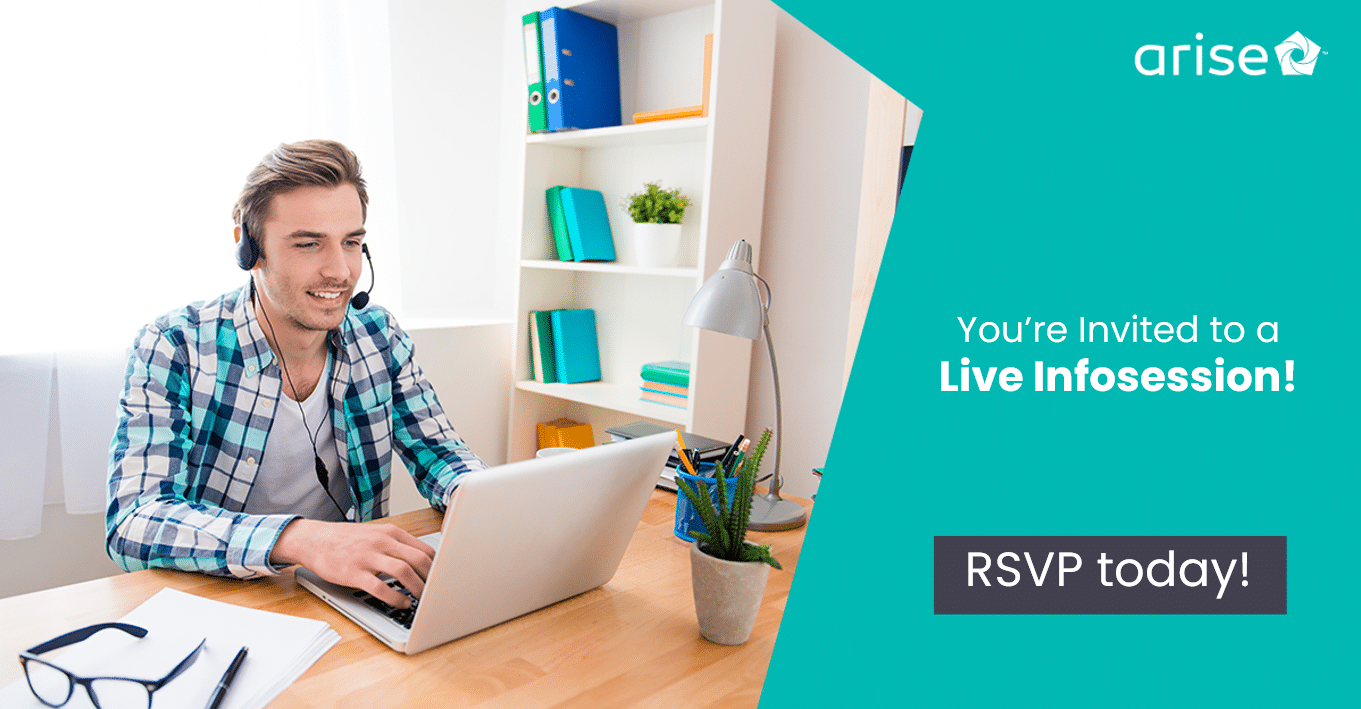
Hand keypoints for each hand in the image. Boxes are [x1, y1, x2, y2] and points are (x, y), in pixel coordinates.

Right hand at [272, 519, 435, 607]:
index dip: (438, 565)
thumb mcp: (375, 534)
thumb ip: (397, 544)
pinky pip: (380, 588)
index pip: (424, 548)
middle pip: (419, 559)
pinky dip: (395, 598)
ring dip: (417, 589)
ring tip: (422, 600)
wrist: (314, 539)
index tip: (443, 578)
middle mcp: (382, 542)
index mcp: (391, 532)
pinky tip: (401, 603)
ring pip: (403, 572)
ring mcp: (368, 557)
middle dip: (433, 578)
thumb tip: (423, 560)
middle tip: (438, 592)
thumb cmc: (346, 539)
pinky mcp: (354, 573)